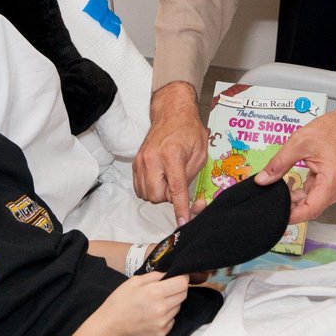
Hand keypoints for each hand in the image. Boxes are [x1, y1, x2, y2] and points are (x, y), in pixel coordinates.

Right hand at [96, 273, 190, 335]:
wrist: (110, 327)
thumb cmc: (119, 301)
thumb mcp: (134, 281)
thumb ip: (154, 276)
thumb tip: (169, 273)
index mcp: (155, 292)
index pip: (182, 283)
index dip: (182, 277)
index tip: (179, 276)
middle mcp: (162, 308)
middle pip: (183, 294)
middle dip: (178, 288)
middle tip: (166, 288)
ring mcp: (163, 322)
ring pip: (178, 307)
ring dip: (172, 302)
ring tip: (156, 302)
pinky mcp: (162, 333)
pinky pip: (172, 319)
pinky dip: (167, 315)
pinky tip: (154, 314)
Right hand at [134, 82, 207, 225]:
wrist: (170, 113)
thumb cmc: (188, 130)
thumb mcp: (200, 152)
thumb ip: (191, 176)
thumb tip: (185, 198)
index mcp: (171, 155)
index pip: (175, 189)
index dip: (181, 208)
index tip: (183, 222)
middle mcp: (152, 159)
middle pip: (156, 196)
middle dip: (168, 197)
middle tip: (177, 184)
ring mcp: (140, 161)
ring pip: (146, 194)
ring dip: (159, 193)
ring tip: (169, 178)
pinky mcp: (135, 163)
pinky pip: (140, 188)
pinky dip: (151, 188)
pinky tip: (160, 177)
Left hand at [254, 107, 335, 223]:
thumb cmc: (330, 131)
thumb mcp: (298, 143)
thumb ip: (279, 163)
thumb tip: (262, 180)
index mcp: (331, 182)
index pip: (310, 209)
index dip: (292, 216)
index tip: (276, 214)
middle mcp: (335, 190)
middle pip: (310, 208)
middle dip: (290, 207)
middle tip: (271, 199)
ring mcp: (334, 188)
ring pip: (311, 202)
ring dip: (294, 200)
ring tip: (277, 191)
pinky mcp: (330, 184)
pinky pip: (314, 194)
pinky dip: (301, 193)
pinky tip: (288, 186)